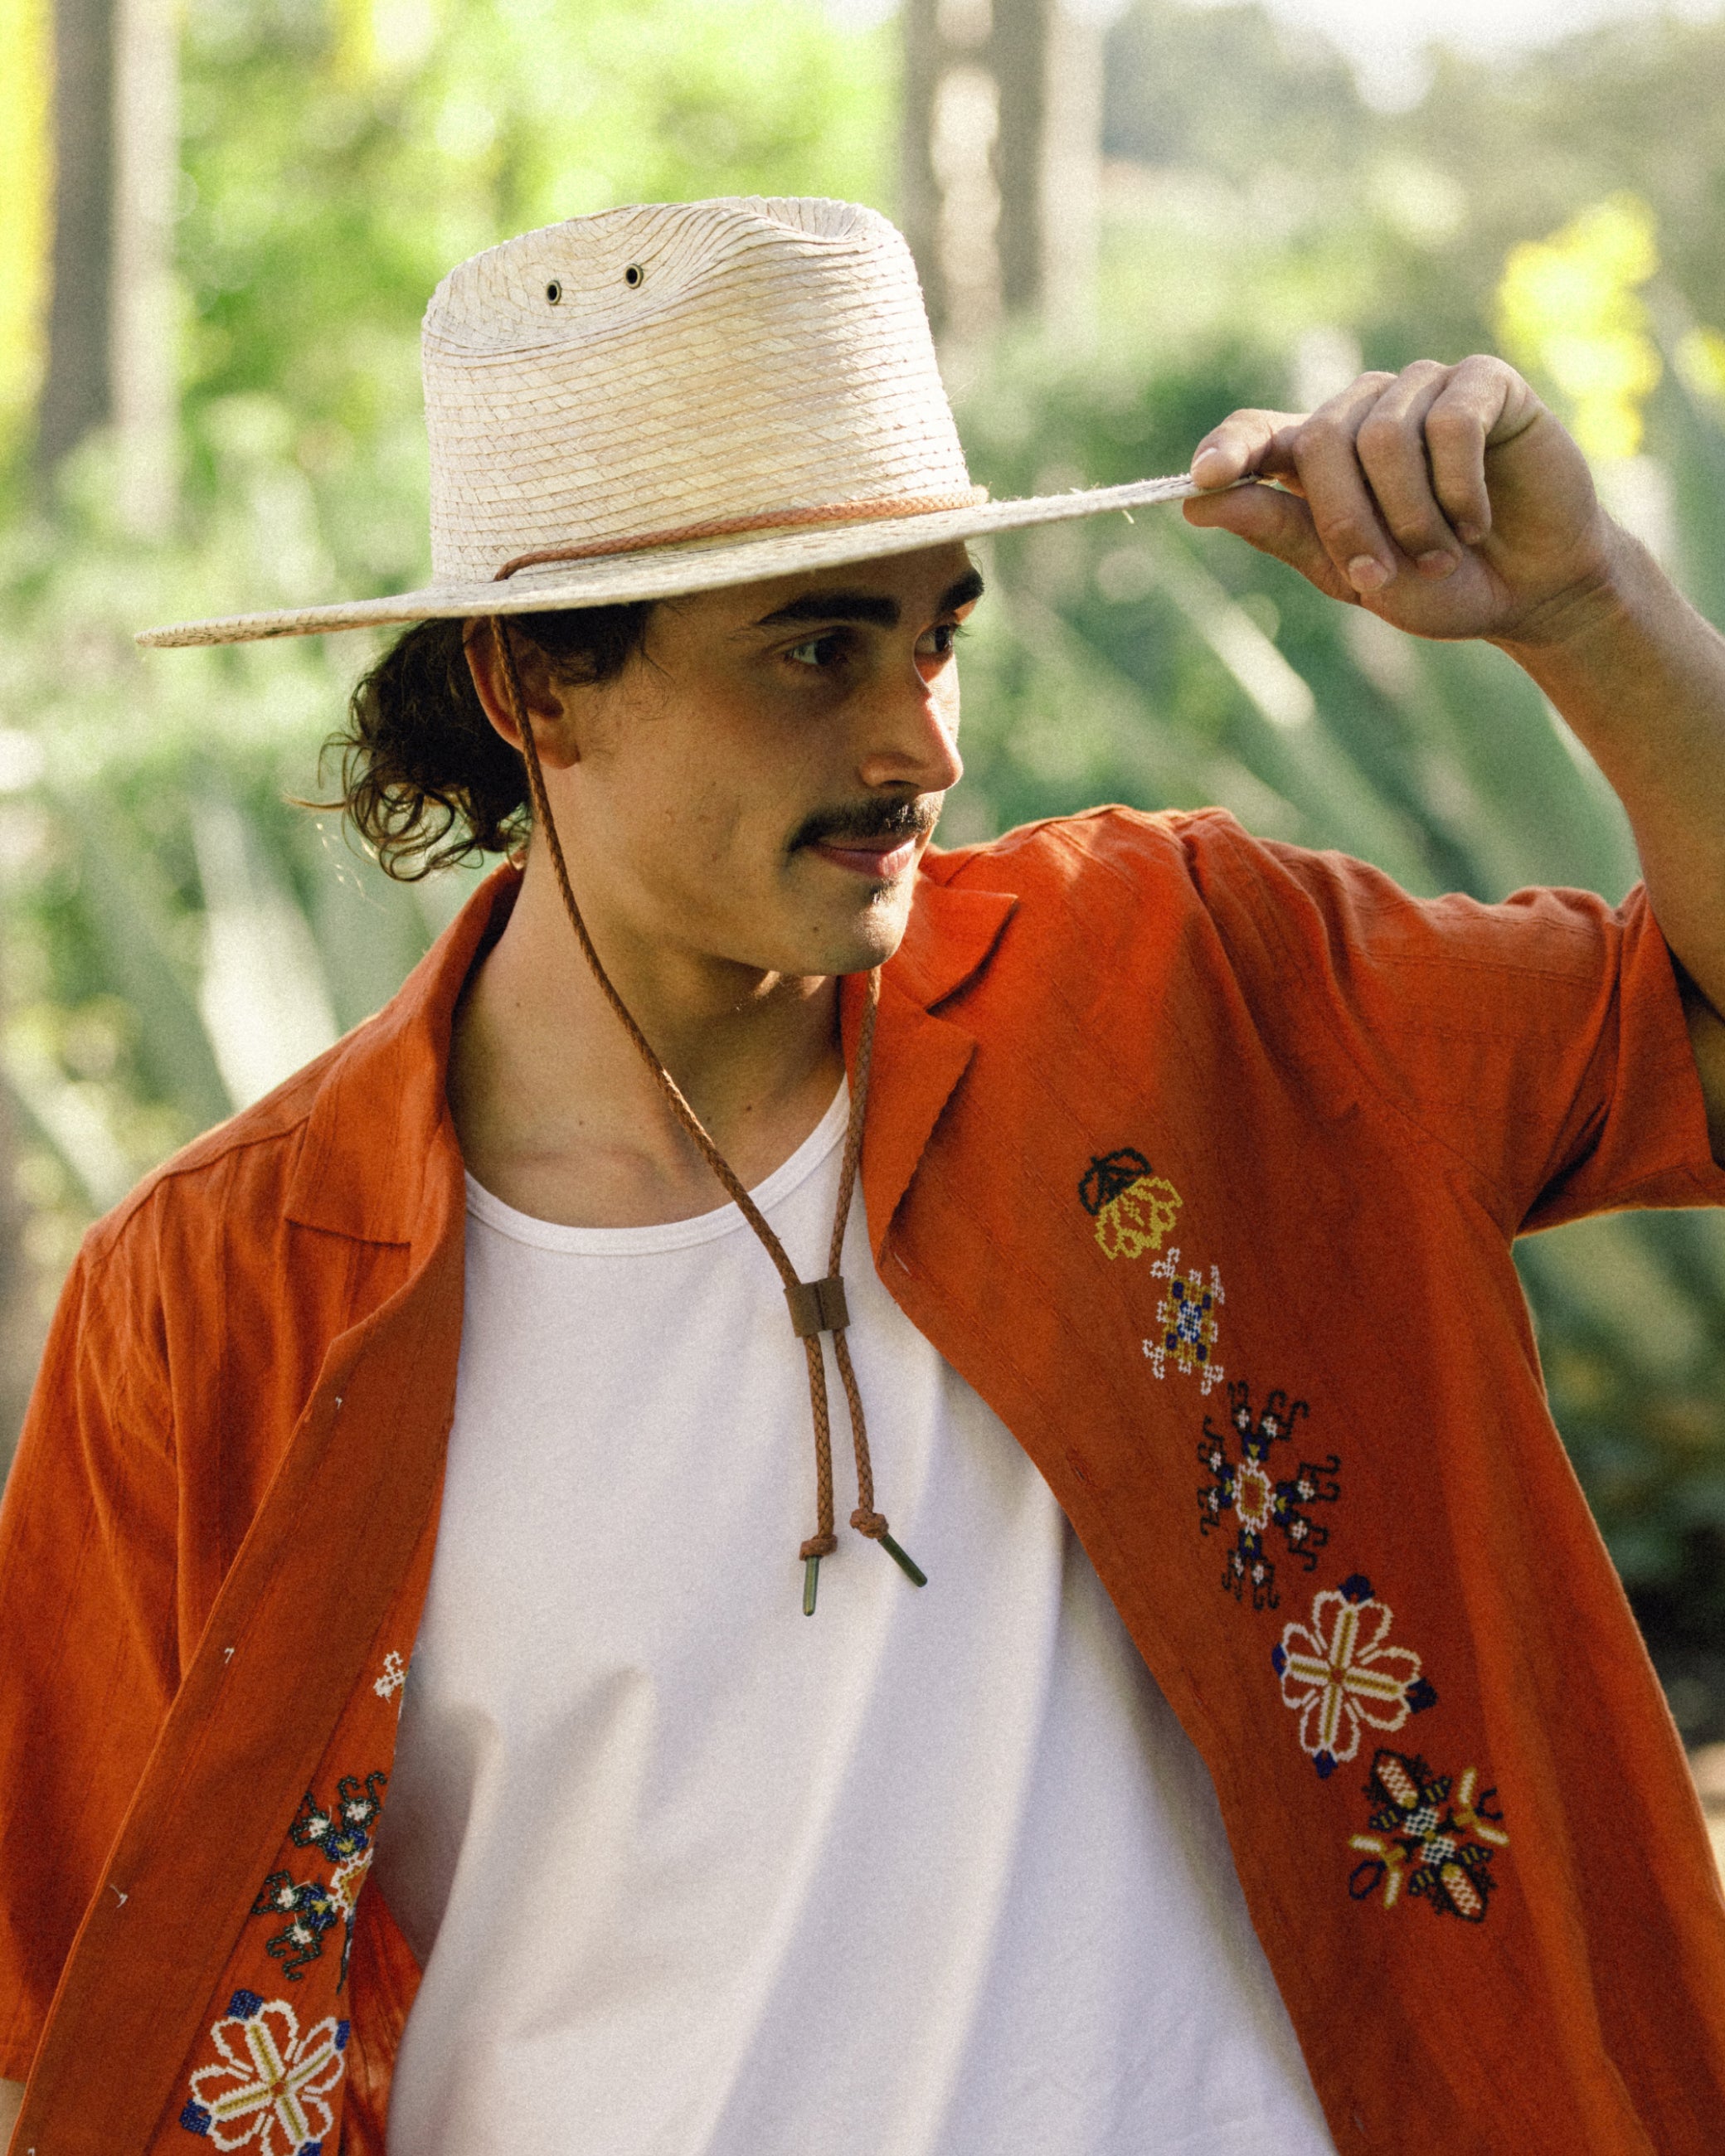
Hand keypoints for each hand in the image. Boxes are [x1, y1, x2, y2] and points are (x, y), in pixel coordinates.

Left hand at [1183, 357, 1619, 647]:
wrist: (1532, 591)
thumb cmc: (1437, 585)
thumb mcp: (1349, 574)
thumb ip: (1283, 532)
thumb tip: (1197, 501)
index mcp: (1320, 457)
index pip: (1257, 431)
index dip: (1229, 447)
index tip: (1204, 476)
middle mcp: (1365, 411)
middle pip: (1320, 442)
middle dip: (1347, 523)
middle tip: (1384, 578)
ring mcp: (1423, 389)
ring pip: (1384, 437)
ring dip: (1412, 517)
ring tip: (1442, 554)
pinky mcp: (1483, 383)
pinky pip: (1450, 424)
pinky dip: (1460, 489)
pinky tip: (1478, 519)